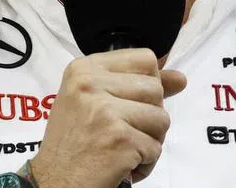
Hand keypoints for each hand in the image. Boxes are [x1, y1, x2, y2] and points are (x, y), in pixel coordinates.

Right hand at [29, 48, 186, 187]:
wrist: (55, 180)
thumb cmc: (72, 142)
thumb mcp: (92, 101)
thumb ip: (134, 85)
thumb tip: (180, 78)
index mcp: (83, 69)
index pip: (144, 59)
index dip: (148, 83)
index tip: (131, 102)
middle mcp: (90, 83)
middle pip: (155, 89)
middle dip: (149, 116)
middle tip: (122, 131)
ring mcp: (105, 111)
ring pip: (162, 118)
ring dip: (149, 140)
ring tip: (122, 147)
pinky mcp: (120, 139)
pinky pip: (156, 148)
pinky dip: (145, 163)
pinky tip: (121, 164)